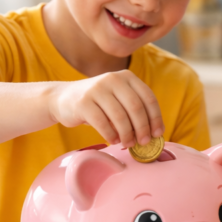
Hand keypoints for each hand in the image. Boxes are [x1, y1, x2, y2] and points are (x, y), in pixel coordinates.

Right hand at [47, 70, 163, 146]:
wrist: (63, 98)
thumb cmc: (98, 103)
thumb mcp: (118, 99)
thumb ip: (135, 109)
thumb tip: (155, 132)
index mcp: (126, 77)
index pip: (148, 98)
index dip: (155, 118)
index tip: (158, 133)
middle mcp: (113, 79)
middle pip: (136, 107)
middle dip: (142, 128)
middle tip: (143, 142)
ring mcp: (97, 89)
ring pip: (120, 117)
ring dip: (127, 135)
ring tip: (128, 144)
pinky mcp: (83, 102)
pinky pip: (102, 123)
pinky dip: (111, 135)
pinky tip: (113, 140)